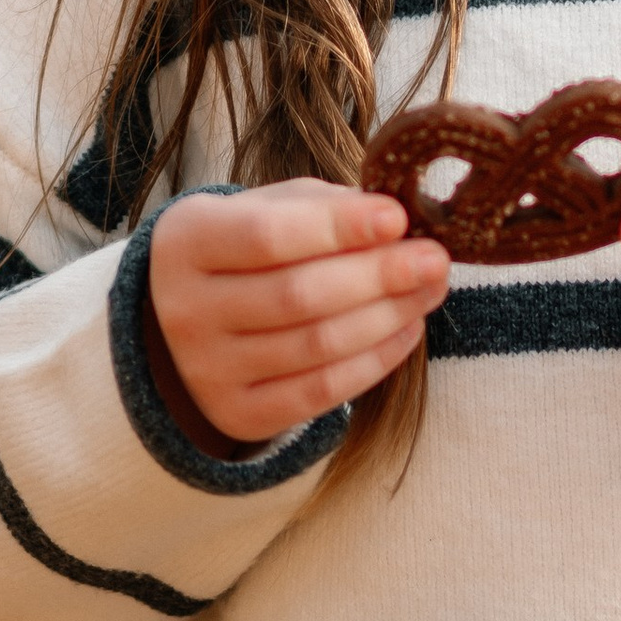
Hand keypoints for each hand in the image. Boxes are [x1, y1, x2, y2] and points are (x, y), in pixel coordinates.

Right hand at [144, 180, 449, 449]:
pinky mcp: (238, 413)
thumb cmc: (244, 250)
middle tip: (435, 259)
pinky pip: (321, 392)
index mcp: (186, 242)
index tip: (398, 217)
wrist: (189, 322)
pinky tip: (407, 329)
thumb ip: (324, 207)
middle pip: (298, 295)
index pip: (267, 236)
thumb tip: (396, 222)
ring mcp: (208, 370)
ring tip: (430, 289)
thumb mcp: (267, 209)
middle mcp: (185, 310)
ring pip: (317, 345)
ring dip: (389, 315)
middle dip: (379, 275)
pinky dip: (375, 360)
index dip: (339, 228)